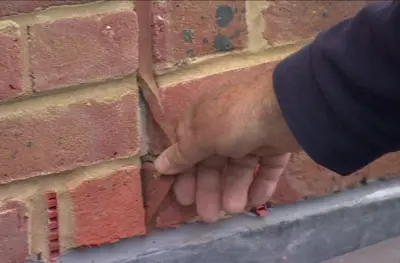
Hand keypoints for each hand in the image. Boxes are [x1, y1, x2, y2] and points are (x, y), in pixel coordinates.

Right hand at [154, 67, 301, 222]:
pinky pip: (265, 169)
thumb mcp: (200, 135)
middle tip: (208, 216)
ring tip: (233, 209)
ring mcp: (252, 135)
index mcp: (204, 118)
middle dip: (209, 189)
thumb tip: (160, 164)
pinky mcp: (276, 146)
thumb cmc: (233, 119)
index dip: (185, 174)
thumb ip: (182, 153)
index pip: (188, 149)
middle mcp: (226, 127)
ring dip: (234, 190)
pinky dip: (260, 185)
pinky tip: (255, 201)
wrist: (286, 108)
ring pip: (239, 169)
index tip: (184, 198)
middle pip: (213, 163)